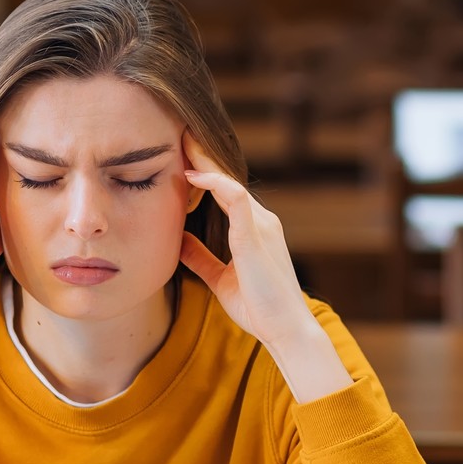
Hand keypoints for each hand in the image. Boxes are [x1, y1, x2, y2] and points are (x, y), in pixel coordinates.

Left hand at [180, 134, 351, 402]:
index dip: (203, 172)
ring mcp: (262, 225)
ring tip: (183, 142)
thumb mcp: (219, 278)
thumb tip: (178, 240)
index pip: (226, 191)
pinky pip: (236, 199)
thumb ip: (200, 257)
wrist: (284, 329)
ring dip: (205, 162)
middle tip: (178, 134)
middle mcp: (261, 220)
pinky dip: (215, 184)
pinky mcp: (257, 236)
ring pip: (231, 183)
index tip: (179, 156)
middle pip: (228, 179)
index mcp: (253, 229)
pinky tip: (193, 177)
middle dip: (203, 156)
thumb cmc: (257, 307)